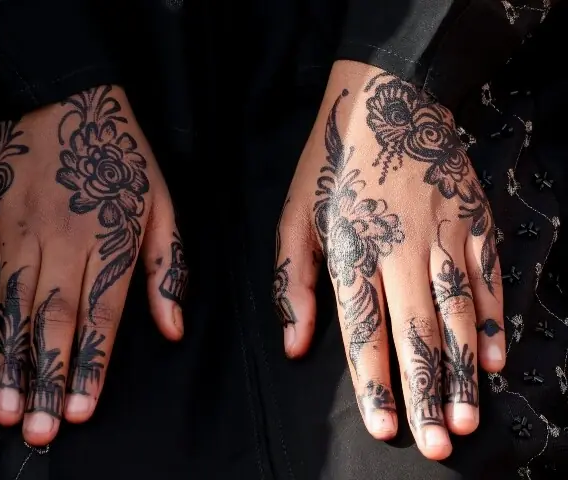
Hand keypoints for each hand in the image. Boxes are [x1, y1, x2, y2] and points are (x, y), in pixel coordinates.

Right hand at [0, 85, 188, 444]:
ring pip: (8, 308)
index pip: (98, 317)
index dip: (89, 367)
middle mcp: (58, 244)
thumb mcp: (160, 205)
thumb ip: (166, 268)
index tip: (79, 410)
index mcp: (105, 242)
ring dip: (5, 362)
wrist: (65, 97)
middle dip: (46, 379)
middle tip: (38, 429)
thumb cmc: (118, 156)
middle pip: (51, 322)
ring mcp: (13, 235)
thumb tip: (172, 327)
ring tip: (5, 409)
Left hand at [274, 62, 504, 459]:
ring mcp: (444, 235)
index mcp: (350, 250)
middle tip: (439, 443)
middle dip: (426, 393)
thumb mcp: (293, 217)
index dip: (374, 383)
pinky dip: (493, 321)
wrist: (386, 98)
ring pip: (456, 315)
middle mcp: (400, 249)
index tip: (386, 428)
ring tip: (469, 417)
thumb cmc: (331, 164)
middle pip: (415, 334)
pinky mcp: (474, 221)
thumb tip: (296, 346)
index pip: (363, 331)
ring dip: (464, 370)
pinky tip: (496, 359)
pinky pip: (489, 280)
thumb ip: (293, 284)